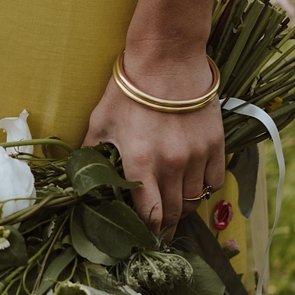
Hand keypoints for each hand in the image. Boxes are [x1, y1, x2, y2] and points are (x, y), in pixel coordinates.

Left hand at [83, 47, 225, 239]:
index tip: (143, 237)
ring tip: (176, 210)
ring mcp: (197, 155)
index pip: (150, 215)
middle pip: (174, 214)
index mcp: (140, 163)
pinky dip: (204, 189)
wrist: (167, 58)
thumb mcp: (100, 122)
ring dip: (185, 209)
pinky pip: (215, 181)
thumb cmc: (128, 89)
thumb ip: (91, 153)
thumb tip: (79, 177)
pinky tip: (194, 186)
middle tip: (160, 233)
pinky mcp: (215, 143)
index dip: (147, 232)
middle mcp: (171, 165)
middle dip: (166, 228)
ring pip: (196, 200)